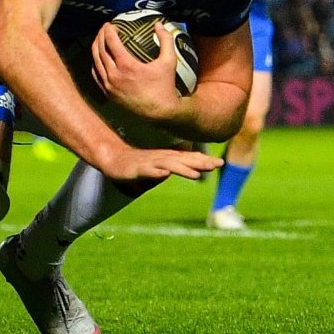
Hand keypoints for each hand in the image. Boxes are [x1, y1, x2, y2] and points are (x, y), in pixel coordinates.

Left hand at [91, 21, 181, 122]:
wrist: (160, 112)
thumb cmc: (165, 87)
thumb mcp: (169, 61)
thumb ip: (166, 40)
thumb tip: (159, 24)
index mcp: (126, 66)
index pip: (111, 42)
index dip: (108, 30)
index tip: (111, 24)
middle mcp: (114, 75)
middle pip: (100, 49)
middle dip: (100, 36)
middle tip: (105, 29)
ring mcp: (109, 86)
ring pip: (96, 62)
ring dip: (96, 48)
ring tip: (100, 40)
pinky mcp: (108, 94)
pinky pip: (97, 75)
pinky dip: (96, 64)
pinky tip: (99, 59)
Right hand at [96, 144, 221, 182]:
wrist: (113, 158)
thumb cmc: (138, 164)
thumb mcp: (159, 167)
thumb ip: (174, 167)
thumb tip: (192, 169)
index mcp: (168, 158)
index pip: (189, 159)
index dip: (204, 161)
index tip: (220, 163)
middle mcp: (161, 158)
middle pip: (183, 160)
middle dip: (200, 163)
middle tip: (217, 164)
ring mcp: (150, 163)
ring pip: (168, 165)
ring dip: (182, 169)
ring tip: (196, 174)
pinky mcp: (138, 169)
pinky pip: (148, 171)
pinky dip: (157, 173)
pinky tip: (164, 175)